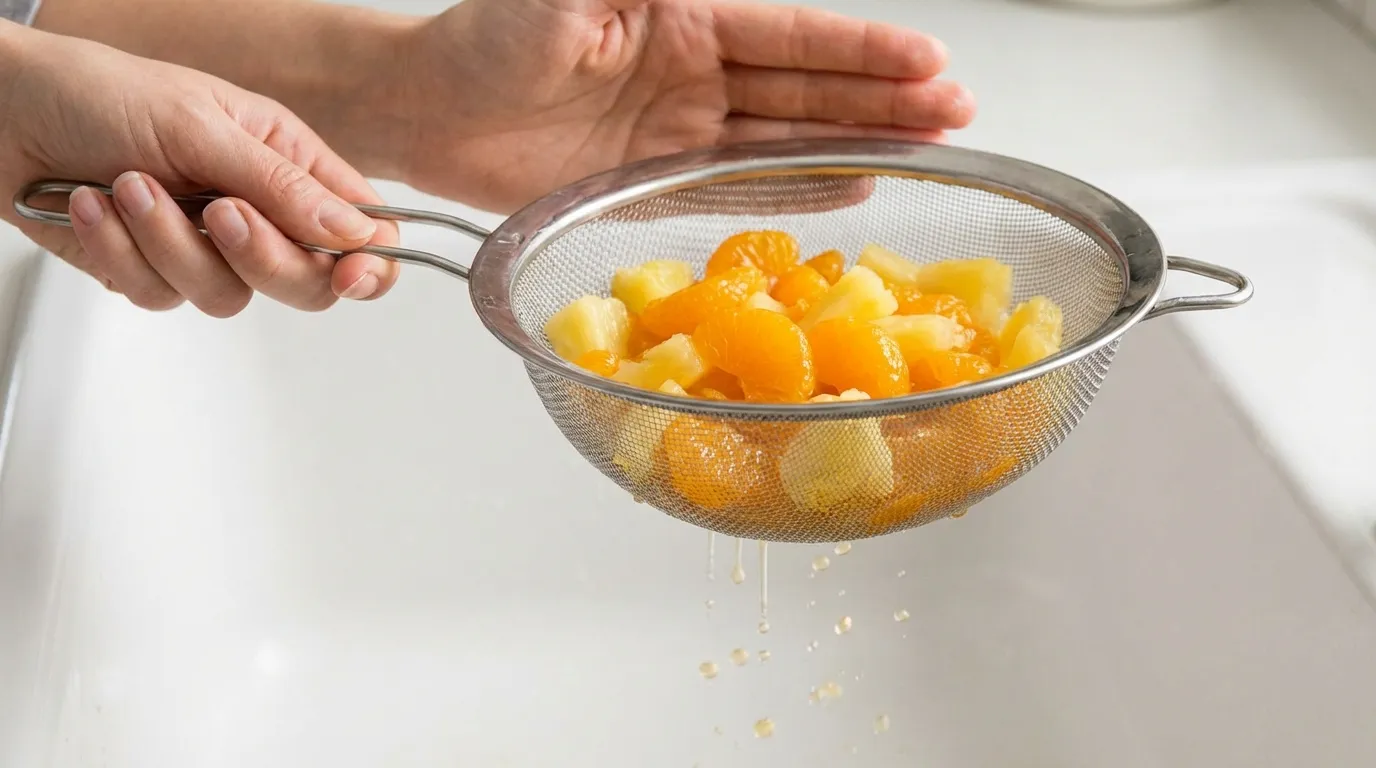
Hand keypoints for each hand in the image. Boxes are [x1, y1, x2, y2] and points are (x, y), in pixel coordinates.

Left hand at [0, 25, 399, 316]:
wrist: (3, 114)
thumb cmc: (98, 92)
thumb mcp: (202, 125)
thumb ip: (281, 187)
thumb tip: (353, 233)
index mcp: (289, 164)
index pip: (363, 228)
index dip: (369, 262)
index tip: (350, 273)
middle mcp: (257, 210)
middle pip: (306, 281)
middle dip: (259, 257)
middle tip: (219, 214)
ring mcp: (205, 247)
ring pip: (229, 296)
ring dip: (168, 244)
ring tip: (128, 187)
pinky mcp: (153, 271)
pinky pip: (161, 296)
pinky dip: (121, 252)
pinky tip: (93, 205)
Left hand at [398, 0, 974, 212]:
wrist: (429, 112)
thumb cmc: (482, 39)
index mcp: (682, 16)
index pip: (793, 35)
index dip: (864, 50)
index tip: (930, 62)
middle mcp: (694, 73)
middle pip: (807, 88)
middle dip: (884, 98)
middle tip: (957, 113)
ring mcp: (680, 131)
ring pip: (786, 139)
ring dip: (856, 144)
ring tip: (927, 151)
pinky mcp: (655, 182)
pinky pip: (737, 189)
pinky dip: (793, 192)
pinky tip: (849, 188)